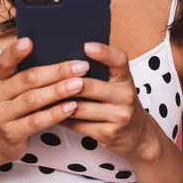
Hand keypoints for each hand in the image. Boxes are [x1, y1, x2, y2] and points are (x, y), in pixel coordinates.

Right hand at [0, 37, 89, 163]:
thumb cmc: (14, 108)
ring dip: (58, 91)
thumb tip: (61, 54)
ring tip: (79, 84)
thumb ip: (30, 74)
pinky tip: (71, 107)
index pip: (4, 61)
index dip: (15, 52)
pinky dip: (55, 113)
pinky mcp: (13, 132)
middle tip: (79, 66)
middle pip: (28, 79)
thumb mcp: (15, 88)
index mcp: (0, 78)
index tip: (29, 41)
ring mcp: (4, 114)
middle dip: (56, 72)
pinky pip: (37, 121)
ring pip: (33, 100)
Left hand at [58, 42, 158, 161]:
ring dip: (59, 103)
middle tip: (46, 77)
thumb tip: (68, 60)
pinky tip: (52, 113)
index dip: (104, 52)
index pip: (119, 61)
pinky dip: (63, 118)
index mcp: (125, 79)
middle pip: (90, 86)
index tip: (86, 46)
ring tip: (43, 96)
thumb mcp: (118, 85)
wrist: (140, 136)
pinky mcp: (108, 133)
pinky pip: (79, 125)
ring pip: (80, 107)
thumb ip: (102, 72)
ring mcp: (118, 116)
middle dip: (66, 83)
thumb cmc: (120, 104)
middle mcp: (125, 96)